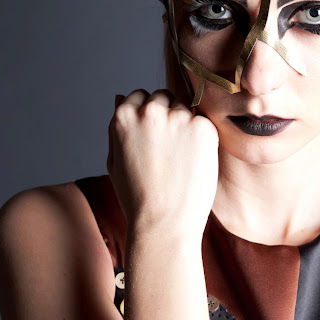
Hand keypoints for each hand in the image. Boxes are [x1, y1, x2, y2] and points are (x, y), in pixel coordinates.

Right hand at [106, 88, 218, 238]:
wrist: (164, 223)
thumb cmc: (137, 198)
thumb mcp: (114, 161)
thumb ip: (117, 127)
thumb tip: (120, 96)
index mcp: (124, 116)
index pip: (140, 96)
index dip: (149, 115)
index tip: (154, 136)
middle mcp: (150, 111)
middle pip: (164, 96)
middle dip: (168, 114)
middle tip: (171, 148)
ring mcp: (178, 118)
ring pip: (186, 108)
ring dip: (186, 124)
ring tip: (182, 158)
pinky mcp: (203, 128)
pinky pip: (204, 123)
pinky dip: (204, 137)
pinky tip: (196, 161)